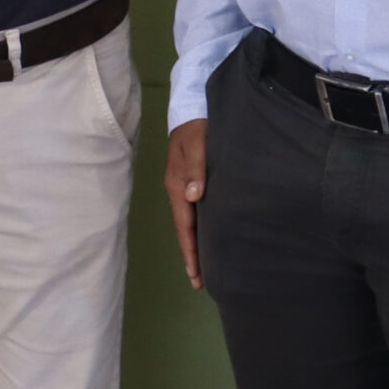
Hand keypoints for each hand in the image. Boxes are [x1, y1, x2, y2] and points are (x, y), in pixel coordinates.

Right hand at [164, 119, 208, 288]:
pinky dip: (200, 228)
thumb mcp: (197, 143)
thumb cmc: (198, 126)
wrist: (194, 107)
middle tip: (200, 282)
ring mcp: (186, 186)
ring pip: (190, 222)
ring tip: (203, 267)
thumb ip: (196, 168)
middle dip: (191, 255)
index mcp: (178, 185)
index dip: (190, 249)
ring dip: (196, 244)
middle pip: (185, 229)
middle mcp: (180, 190)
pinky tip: (209, 236)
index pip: (184, 224)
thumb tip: (194, 196)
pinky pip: (196, 212)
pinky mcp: (195, 181)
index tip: (196, 272)